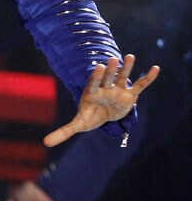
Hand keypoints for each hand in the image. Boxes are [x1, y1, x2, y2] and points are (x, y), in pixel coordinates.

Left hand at [44, 54, 158, 147]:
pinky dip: (148, 78)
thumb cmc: (90, 116)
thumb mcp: (78, 124)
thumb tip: (45, 143)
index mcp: (92, 92)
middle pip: (107, 77)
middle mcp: (105, 88)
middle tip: (112, 60)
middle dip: (110, 69)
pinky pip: (140, 85)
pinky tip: (155, 68)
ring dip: (126, 68)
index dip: (95, 76)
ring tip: (130, 57)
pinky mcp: (130, 94)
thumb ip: (64, 131)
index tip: (97, 67)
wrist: (104, 114)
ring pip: (122, 77)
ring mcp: (118, 89)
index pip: (93, 83)